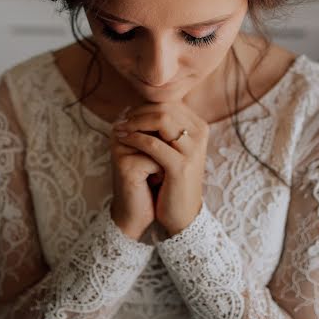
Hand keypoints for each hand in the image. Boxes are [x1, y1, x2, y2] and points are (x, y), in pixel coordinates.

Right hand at [109, 120, 162, 240]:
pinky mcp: (124, 165)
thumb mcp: (159, 149)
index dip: (172, 131)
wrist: (139, 213)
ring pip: (160, 142)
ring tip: (159, 172)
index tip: (169, 151)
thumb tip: (182, 103)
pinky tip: (151, 183)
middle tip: (164, 163)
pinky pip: (156, 160)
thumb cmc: (152, 180)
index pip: (159, 111)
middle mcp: (120, 131)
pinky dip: (161, 173)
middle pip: (159, 123)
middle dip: (170, 145)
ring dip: (167, 159)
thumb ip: (163, 126)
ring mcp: (120, 147)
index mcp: (128, 124)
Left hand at [113, 102, 208, 234]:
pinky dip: (134, 138)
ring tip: (119, 128)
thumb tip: (137, 104)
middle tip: (120, 119)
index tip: (128, 114)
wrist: (183, 215)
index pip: (170, 103)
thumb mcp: (173, 150)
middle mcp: (200, 134)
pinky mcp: (181, 166)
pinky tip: (122, 140)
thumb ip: (163, 127)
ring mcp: (193, 150)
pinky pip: (153, 144)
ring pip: (161, 120)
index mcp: (199, 126)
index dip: (146, 105)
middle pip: (166, 108)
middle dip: (139, 111)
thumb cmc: (173, 180)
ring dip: (135, 122)